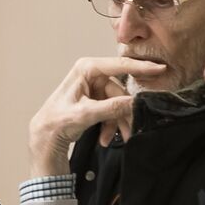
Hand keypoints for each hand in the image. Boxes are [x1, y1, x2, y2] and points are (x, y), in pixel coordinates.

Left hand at [27, 56, 168, 172]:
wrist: (44, 138)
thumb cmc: (56, 122)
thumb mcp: (85, 114)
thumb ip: (111, 107)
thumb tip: (134, 103)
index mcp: (86, 69)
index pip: (119, 65)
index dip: (141, 67)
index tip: (160, 68)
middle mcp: (91, 74)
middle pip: (120, 91)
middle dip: (125, 112)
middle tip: (132, 128)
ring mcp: (93, 87)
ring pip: (118, 103)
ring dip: (118, 122)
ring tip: (117, 138)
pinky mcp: (95, 100)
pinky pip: (112, 110)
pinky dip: (110, 125)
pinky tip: (105, 138)